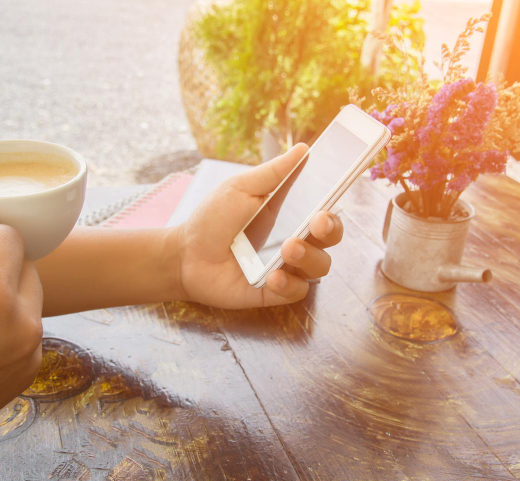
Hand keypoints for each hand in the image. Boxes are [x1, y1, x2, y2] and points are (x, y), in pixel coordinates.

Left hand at [174, 144, 344, 308]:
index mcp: (292, 215)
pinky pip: (297, 292)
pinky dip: (288, 285)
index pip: (326, 213)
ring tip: (287, 249)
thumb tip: (303, 148)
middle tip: (316, 223)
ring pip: (319, 267)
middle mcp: (295, 242)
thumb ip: (272, 173)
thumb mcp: (240, 189)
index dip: (334, 209)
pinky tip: (272, 277)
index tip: (331, 200)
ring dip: (308, 257)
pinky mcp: (274, 292)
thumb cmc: (213, 219)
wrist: (184, 255)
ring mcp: (286, 268)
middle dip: (330, 231)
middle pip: (331, 240)